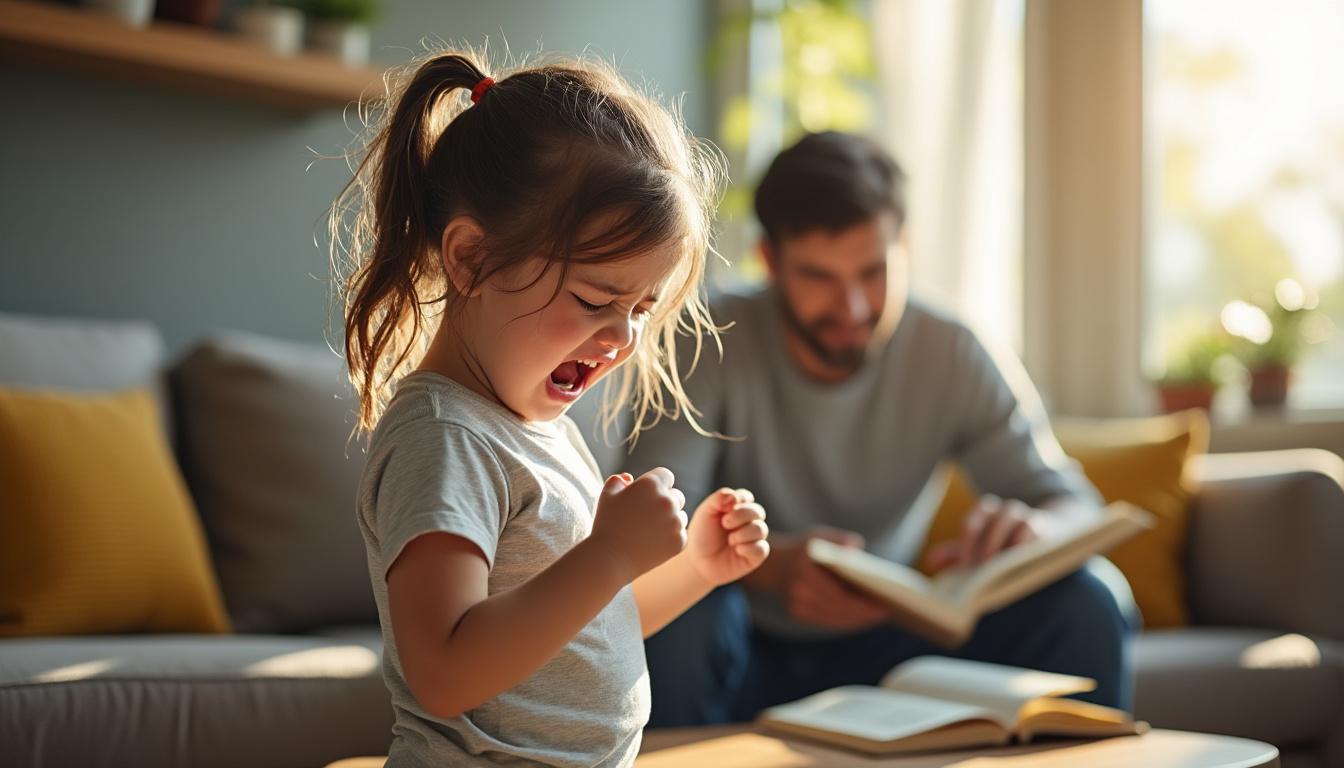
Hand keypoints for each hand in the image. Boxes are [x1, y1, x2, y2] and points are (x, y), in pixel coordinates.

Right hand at [588, 468, 686, 581]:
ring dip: (670, 520)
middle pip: (677, 495)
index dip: (657, 484)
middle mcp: (667, 500)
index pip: (665, 476)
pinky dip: (670, 538)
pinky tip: (653, 542)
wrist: (609, 558)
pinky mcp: (680, 541)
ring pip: (681, 515)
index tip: (648, 496)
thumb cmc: (606, 525)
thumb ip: (618, 481)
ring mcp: (675, 521)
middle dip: (665, 502)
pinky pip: (681, 534)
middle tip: (648, 515)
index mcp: (650, 484)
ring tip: (649, 530)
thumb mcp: (607, 496)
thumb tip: (629, 479)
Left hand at [685, 487, 769, 586]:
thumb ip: (718, 499)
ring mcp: (753, 539)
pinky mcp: (755, 556)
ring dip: (744, 533)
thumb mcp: (705, 513)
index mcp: (736, 508)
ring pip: (761, 529)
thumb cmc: (702, 535)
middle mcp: (748, 522)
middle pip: (758, 511)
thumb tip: (734, 496)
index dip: (739, 500)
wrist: (698, 562)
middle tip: (725, 523)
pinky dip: (749, 548)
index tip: (723, 508)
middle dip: (742, 515)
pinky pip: (762, 548)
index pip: (746, 497)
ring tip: (730, 540)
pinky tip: (737, 550)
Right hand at [778, 528, 891, 630]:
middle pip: (838, 610)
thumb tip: (858, 550)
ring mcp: (796, 605)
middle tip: (886, 612)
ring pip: (833, 619)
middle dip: (864, 614)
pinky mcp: (797, 614)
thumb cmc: (803, 549)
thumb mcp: (819, 536)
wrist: (772, 564)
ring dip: (857, 620)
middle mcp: (798, 591)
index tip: (883, 605)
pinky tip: (860, 618)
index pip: (839, 595)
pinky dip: (845, 621)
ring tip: (877, 616)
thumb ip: (839, 540)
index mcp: (805, 570)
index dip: (862, 604)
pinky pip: (826, 621)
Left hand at [922, 494, 1041, 573]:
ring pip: (1018, 521)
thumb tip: (931, 562)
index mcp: (989, 513)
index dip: (969, 540)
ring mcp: (1030, 518)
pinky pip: (1038, 531)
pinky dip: (1028, 544)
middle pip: (996, 519)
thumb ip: (957, 553)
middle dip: (986, 543)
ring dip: (1007, 542)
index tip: (964, 564)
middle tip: (979, 568)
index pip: (975, 519)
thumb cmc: (1007, 544)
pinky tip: (1020, 563)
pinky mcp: (1048, 530)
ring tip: (997, 567)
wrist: (1050, 534)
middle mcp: (1008, 511)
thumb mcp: (981, 548)